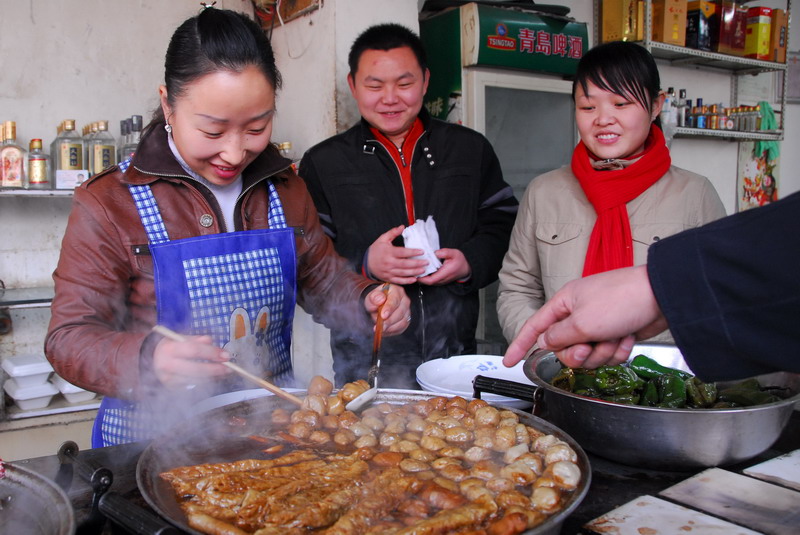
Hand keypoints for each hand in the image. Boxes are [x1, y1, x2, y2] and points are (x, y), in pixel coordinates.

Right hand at [153, 334, 230, 388]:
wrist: (153, 360)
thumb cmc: (172, 347)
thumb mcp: (181, 338)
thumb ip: (196, 339)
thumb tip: (211, 342)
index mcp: (170, 349)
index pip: (194, 350)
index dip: (212, 353)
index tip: (226, 355)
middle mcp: (167, 365)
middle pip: (197, 370)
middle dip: (216, 369)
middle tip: (229, 368)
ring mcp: (169, 379)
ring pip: (196, 380)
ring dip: (212, 377)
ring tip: (223, 372)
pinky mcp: (172, 388)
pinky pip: (192, 386)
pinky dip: (204, 382)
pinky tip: (211, 377)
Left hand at [364, 283, 410, 335]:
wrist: (377, 306)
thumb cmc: (375, 300)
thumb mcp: (371, 297)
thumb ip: (374, 298)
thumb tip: (380, 299)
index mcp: (397, 291)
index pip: (394, 300)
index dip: (389, 308)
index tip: (383, 316)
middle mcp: (405, 300)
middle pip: (400, 312)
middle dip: (389, 321)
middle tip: (380, 326)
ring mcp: (407, 311)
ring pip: (402, 322)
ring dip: (390, 327)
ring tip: (380, 328)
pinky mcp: (406, 321)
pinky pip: (401, 328)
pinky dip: (392, 331)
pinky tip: (384, 331)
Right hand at [367, 225, 427, 283]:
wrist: (366, 263)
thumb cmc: (376, 250)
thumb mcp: (382, 239)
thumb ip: (392, 232)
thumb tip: (402, 227)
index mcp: (388, 252)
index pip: (403, 252)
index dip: (413, 252)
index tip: (422, 251)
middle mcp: (389, 263)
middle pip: (405, 264)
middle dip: (417, 263)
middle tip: (426, 262)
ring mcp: (388, 272)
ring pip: (403, 273)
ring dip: (414, 272)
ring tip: (423, 270)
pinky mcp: (388, 278)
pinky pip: (399, 281)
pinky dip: (407, 281)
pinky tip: (414, 279)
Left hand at [418, 248, 470, 284]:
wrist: (467, 267)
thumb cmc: (460, 260)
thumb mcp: (454, 253)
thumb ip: (445, 252)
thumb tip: (436, 252)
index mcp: (445, 273)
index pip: (431, 280)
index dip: (422, 278)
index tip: (415, 273)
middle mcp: (442, 279)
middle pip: (428, 282)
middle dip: (419, 278)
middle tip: (411, 271)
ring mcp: (441, 281)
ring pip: (429, 282)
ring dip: (421, 278)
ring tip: (414, 271)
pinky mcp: (440, 280)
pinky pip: (431, 281)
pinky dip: (425, 277)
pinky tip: (420, 271)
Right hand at [503, 266, 668, 368]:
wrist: (662, 297)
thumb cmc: (621, 300)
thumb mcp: (583, 322)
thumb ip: (559, 337)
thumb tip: (544, 343)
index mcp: (564, 303)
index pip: (534, 327)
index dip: (520, 344)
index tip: (509, 360)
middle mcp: (578, 314)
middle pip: (564, 348)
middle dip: (577, 354)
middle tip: (588, 347)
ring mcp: (598, 324)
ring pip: (588, 355)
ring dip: (602, 352)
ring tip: (615, 337)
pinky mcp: (616, 333)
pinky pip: (607, 354)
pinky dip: (618, 349)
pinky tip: (628, 337)